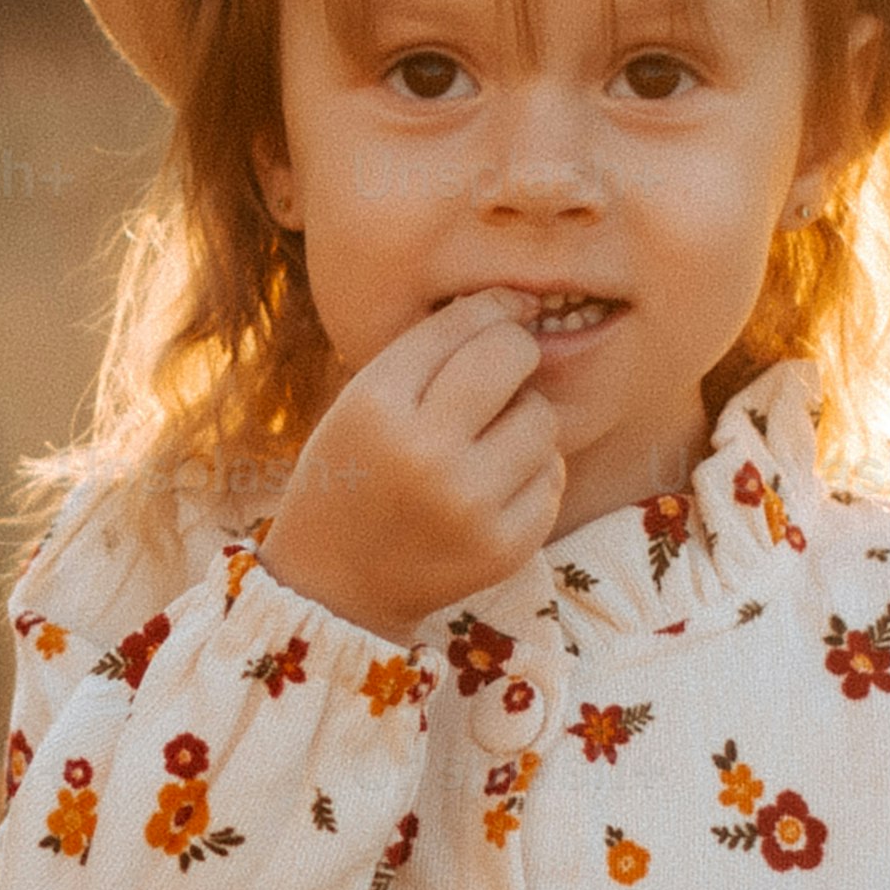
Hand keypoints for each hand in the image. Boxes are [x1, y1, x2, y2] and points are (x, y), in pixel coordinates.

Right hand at [253, 289, 570, 640]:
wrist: (336, 587)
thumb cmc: (353, 476)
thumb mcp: (362, 402)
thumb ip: (430, 353)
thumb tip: (521, 303)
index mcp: (376, 405)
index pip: (462, 325)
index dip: (494, 309)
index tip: (508, 310)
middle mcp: (423, 452)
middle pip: (511, 358)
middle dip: (516, 355)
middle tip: (502, 374)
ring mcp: (467, 504)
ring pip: (542, 419)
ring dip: (523, 422)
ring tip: (487, 445)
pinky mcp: (503, 548)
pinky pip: (553, 479)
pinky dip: (532, 476)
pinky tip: (494, 490)